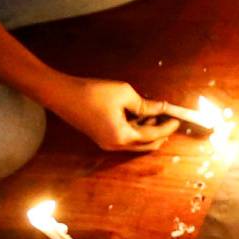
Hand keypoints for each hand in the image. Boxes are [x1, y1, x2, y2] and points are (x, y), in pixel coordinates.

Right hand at [48, 76, 178, 151]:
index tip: (177, 119)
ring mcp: (106, 143)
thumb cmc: (92, 92)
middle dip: (160, 134)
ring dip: (147, 131)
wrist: (61, 94)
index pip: (152, 136)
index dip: (167, 127)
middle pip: (145, 145)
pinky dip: (135, 129)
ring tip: (153, 112)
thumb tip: (161, 108)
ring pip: (135, 142)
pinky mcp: (101, 137)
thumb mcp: (124, 94)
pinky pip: (125, 137)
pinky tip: (138, 115)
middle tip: (168, 119)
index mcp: (121, 137)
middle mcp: (114, 145)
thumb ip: (146, 105)